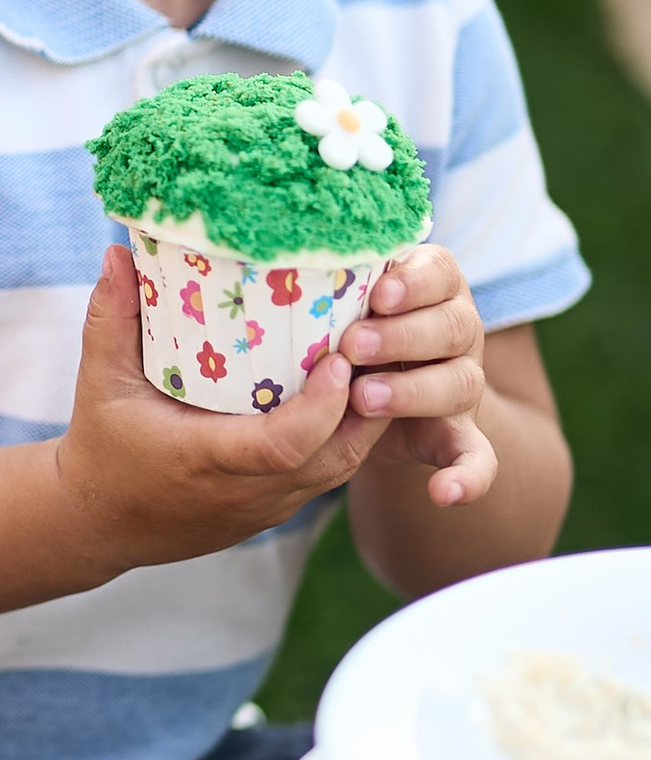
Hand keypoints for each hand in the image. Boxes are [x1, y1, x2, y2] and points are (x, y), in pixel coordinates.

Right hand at [55, 240, 393, 576]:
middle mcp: (246, 491)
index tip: (337, 359)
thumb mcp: (99, 382)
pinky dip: (348, 435)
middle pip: (335, 458)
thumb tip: (118, 253)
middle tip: (377, 342)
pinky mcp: (276, 510)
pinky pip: (329, 475)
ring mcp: (267, 506)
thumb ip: (110, 318)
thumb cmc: (103, 449)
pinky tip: (354, 391)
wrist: (102, 524)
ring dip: (366, 417)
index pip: (282, 446)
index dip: (321, 407)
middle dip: (368, 402)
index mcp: (204, 460)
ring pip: (342, 468)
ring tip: (375, 358)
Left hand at [343, 243, 495, 510]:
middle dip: (402, 337)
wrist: (371, 390)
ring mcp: (463, 382)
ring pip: (460, 384)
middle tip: (353, 346)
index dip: (414, 283)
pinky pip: (479, 458)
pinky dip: (467, 478)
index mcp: (434, 287)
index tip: (379, 293)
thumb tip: (281, 264)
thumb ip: (333, 284)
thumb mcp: (342, 299)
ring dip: (413, 391)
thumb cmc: (346, 326)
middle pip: (453, 327)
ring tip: (362, 397)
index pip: (440, 273)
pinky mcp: (459, 433)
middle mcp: (458, 330)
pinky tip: (444, 495)